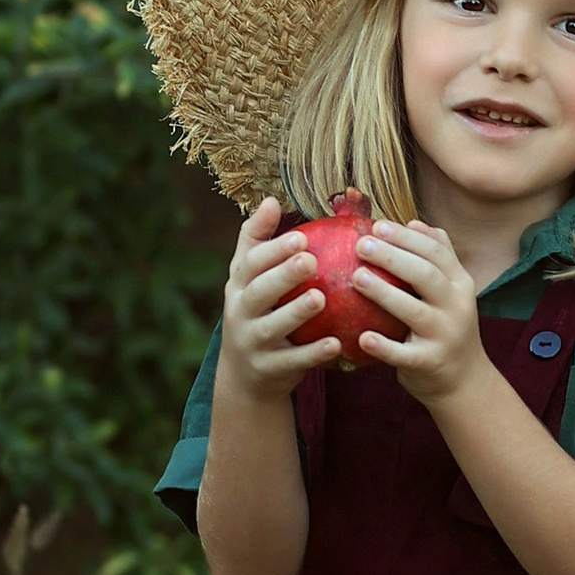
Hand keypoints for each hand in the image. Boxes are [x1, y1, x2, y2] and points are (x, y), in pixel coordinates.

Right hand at [216, 198, 333, 396]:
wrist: (245, 374)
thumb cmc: (259, 311)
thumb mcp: (253, 278)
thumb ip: (261, 240)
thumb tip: (271, 200)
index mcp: (238, 285)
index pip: (249, 262)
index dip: (273, 249)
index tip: (301, 237)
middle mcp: (239, 311)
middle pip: (257, 292)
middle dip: (282, 275)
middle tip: (311, 260)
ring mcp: (251, 342)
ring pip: (271, 327)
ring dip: (296, 313)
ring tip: (320, 298)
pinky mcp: (267, 369)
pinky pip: (291, 361)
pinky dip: (312, 353)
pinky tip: (336, 343)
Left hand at [353, 220, 488, 401]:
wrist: (464, 379)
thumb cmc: (446, 326)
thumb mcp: (451, 290)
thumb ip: (439, 255)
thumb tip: (413, 222)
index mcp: (460, 283)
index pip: (435, 251)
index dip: (406, 237)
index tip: (377, 225)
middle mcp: (457, 306)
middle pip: (426, 275)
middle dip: (393, 257)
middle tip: (361, 244)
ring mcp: (445, 335)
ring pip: (415, 311)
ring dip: (385, 293)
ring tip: (357, 277)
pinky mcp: (430, 362)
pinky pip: (405, 354)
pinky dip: (385, 347)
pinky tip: (363, 337)